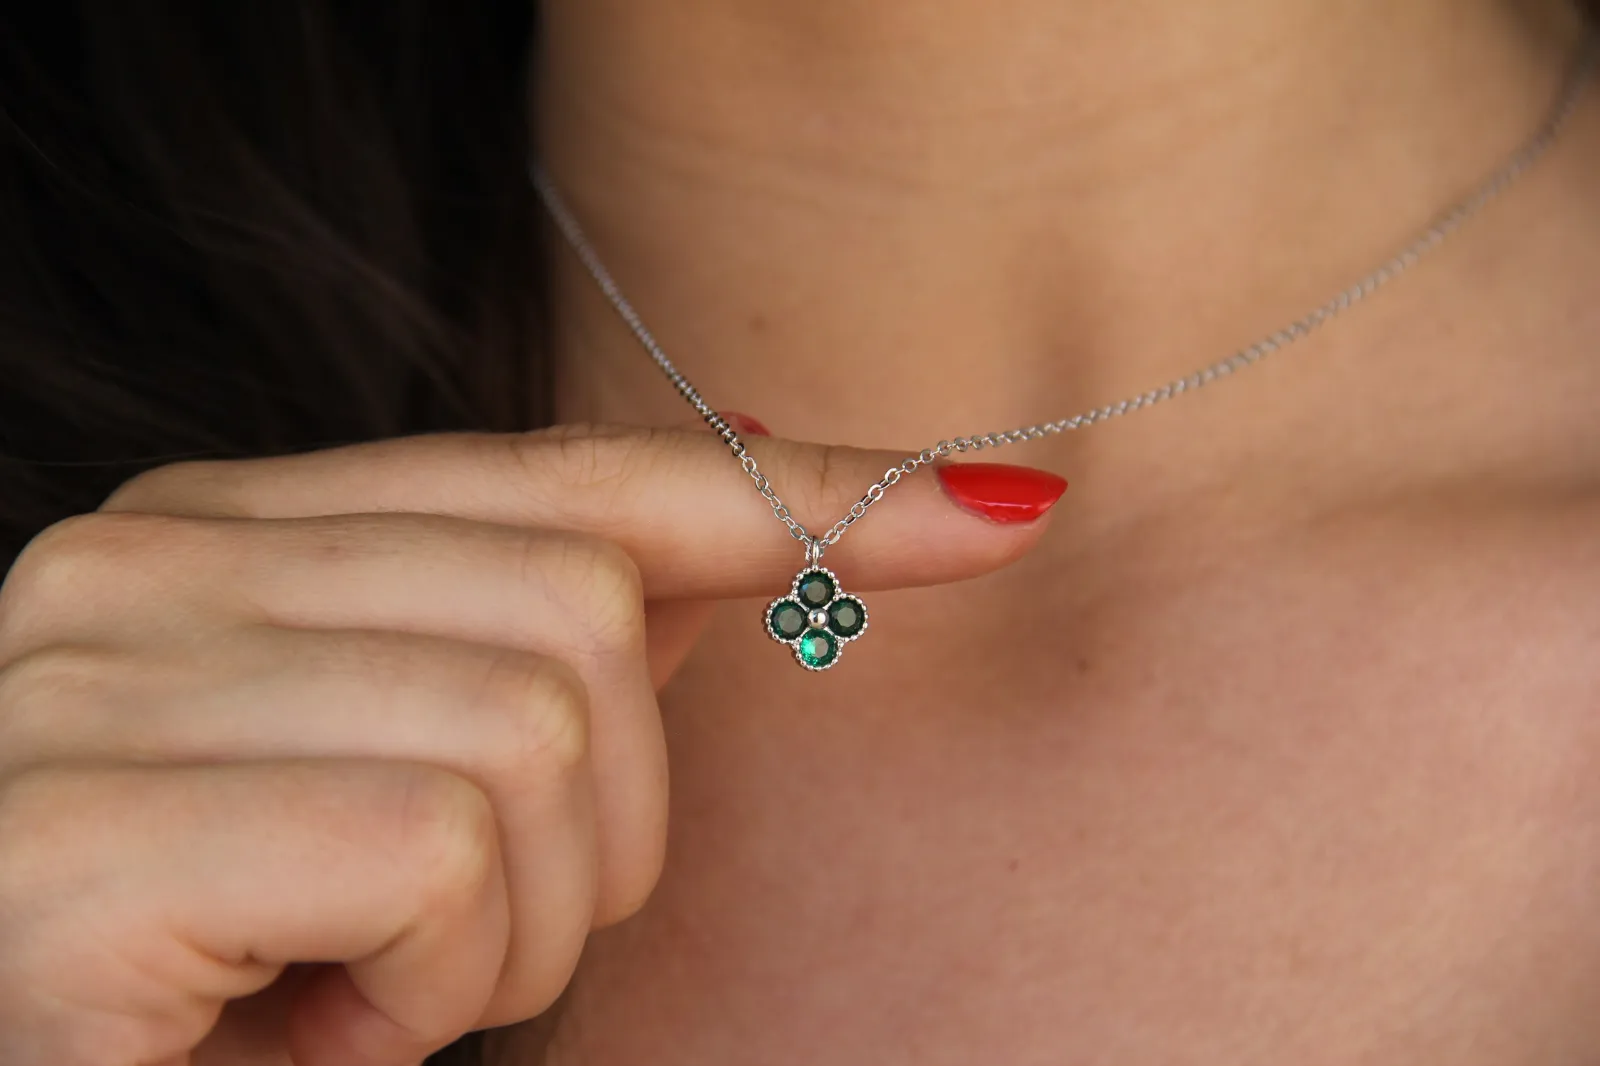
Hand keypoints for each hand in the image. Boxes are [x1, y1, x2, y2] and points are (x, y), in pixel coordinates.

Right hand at [0, 424, 1057, 1065]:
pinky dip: (431, 983)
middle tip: (439, 944)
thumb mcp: (402, 792)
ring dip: (508, 933)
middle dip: (595, 832)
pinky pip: (436, 852)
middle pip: (578, 613)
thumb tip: (761, 504)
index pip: (564, 481)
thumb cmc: (229, 974)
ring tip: (356, 994)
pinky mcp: (88, 829)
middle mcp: (143, 567)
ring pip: (533, 735)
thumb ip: (547, 641)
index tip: (990, 509)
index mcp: (220, 536)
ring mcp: (99, 681)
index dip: (784, 499)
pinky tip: (310, 1026)